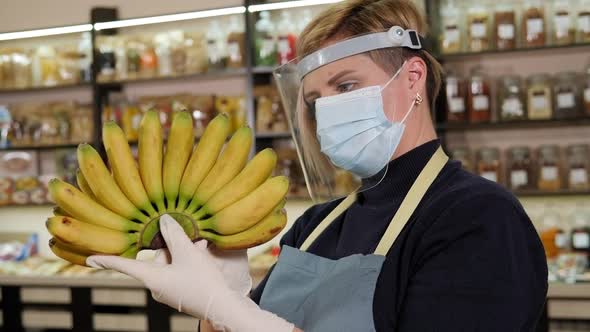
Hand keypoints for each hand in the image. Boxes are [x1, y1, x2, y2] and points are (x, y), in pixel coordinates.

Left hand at [86, 214, 293, 331]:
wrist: (223, 307)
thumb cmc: (202, 282)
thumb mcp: (188, 253)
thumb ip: (174, 234)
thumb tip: (163, 220)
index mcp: (152, 278)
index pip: (126, 265)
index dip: (107, 259)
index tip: (88, 259)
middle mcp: (157, 286)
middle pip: (157, 257)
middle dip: (172, 245)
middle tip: (188, 237)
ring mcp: (170, 291)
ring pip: (172, 262)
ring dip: (185, 251)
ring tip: (201, 246)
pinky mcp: (182, 292)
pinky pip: (181, 270)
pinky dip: (190, 260)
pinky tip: (203, 253)